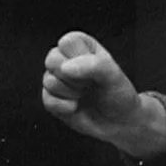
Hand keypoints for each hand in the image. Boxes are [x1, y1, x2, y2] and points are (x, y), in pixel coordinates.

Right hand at [41, 30, 165, 157]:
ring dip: (71, 93)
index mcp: (82, 46)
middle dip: (74, 77)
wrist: (119, 123)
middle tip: (90, 84)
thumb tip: (65, 68)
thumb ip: (93, 65)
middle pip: (52, 59)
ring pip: (49, 81)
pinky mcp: (51, 98)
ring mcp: (57, 79)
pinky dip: (64, 107)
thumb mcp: (114, 76)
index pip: (67, 42)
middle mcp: (66, 60)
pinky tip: (76, 107)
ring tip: (85, 95)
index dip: (81, 58)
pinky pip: (46, 99)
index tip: (97, 69)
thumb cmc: (119, 94)